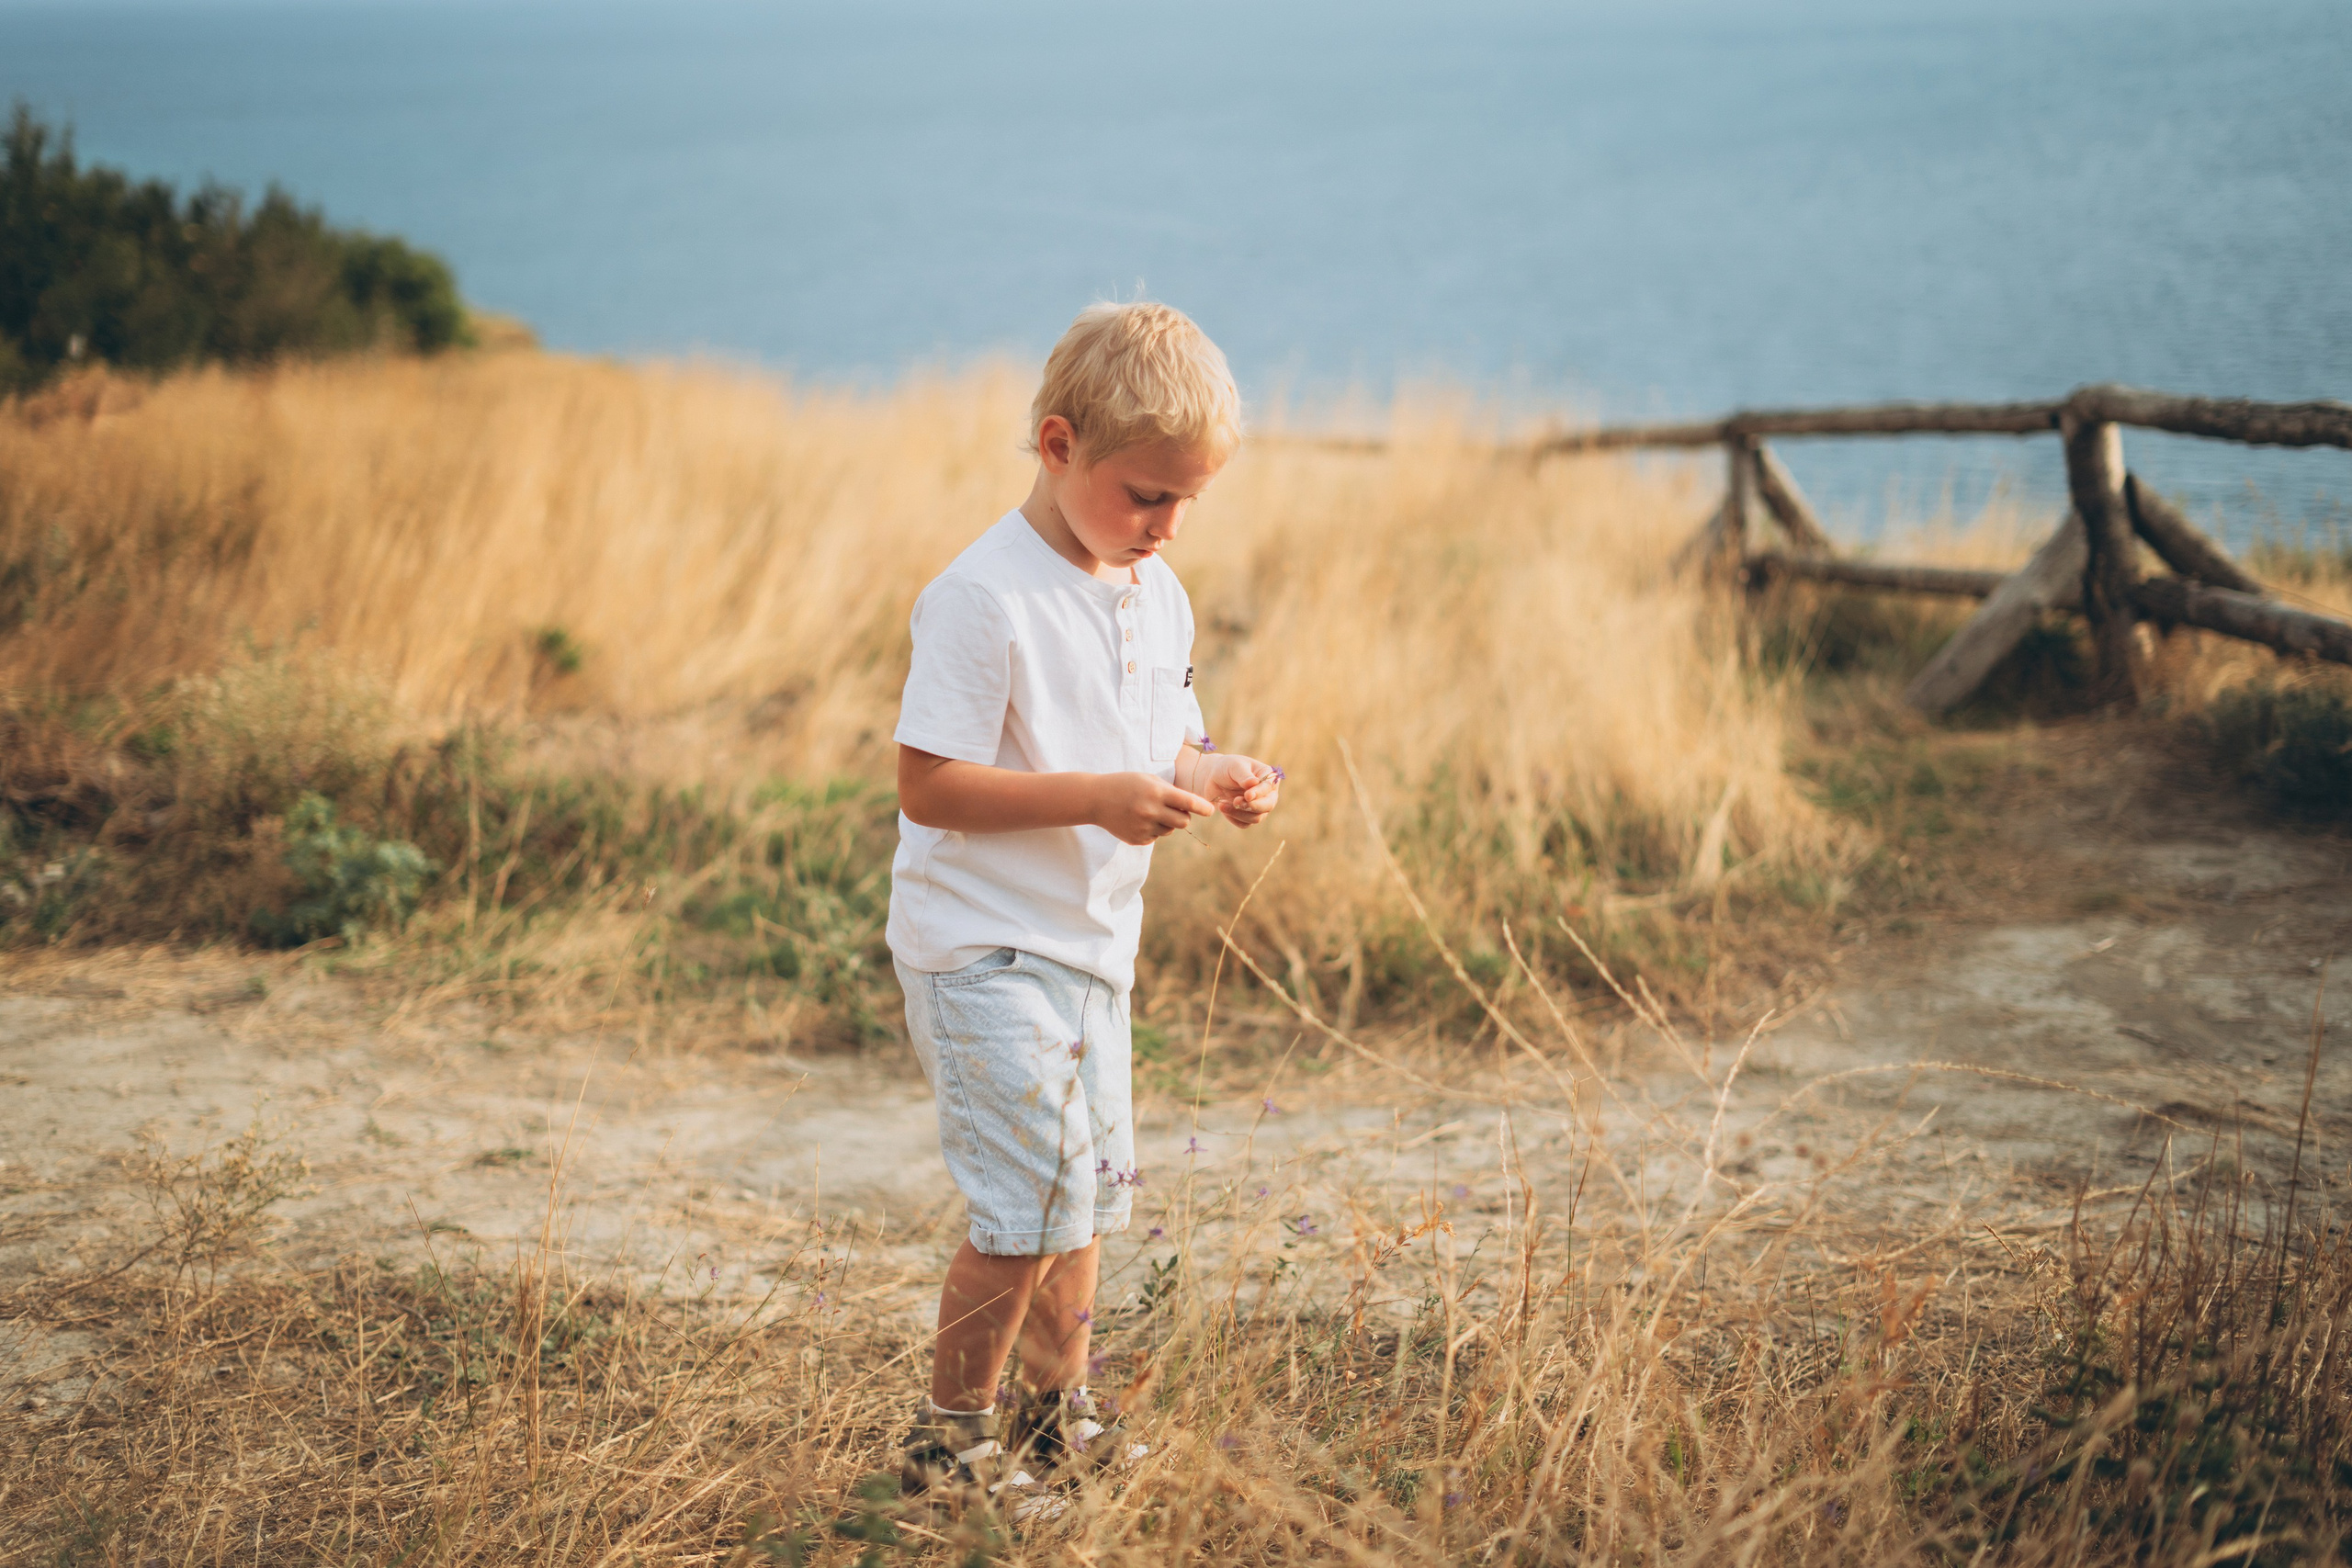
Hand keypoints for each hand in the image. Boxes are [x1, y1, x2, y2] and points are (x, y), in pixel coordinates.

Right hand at [1092, 772, 1213, 844]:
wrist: (1096, 799)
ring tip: (1149, 811)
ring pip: (1170, 830)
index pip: (1188, 803)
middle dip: (1184, 816)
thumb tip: (1192, 807)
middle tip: (1174, 809)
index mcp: (1156, 793)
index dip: (1203, 808)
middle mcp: (1151, 811)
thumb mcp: (1148, 780)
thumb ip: (1170, 792)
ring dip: (1166, 822)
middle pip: (1184, 822)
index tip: (1211, 811)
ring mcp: (1144, 827)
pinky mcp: (1138, 839)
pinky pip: (1156, 837)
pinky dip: (1153, 829)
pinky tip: (1138, 819)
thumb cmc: (1126, 785)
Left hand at [1197, 751, 1280, 826]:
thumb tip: (1254, 782)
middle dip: (1252, 806)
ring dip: (1239, 813)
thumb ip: (1244, 775)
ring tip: (1223, 804)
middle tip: (1236, 801)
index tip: (1247, 795)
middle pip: (1268, 805)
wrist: (1213, 779)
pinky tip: (1223, 807)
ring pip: (1257, 818)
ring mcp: (1260, 807)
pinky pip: (1244, 824)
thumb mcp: (1234, 766)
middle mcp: (1268, 793)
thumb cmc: (1227, 768)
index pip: (1269, 786)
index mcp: (1268, 776)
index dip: (1259, 792)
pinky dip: (1233, 818)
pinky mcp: (1248, 817)